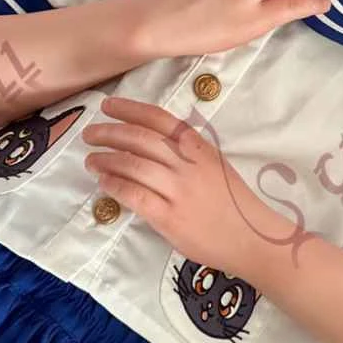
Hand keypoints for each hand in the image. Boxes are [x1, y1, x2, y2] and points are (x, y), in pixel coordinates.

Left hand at [82, 95, 292, 274]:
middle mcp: (188, 164)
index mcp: (199, 147)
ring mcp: (178, 190)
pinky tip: (103, 181)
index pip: (159, 119)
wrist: (251, 237)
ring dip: (106, 159)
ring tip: (91, 159)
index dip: (129, 109)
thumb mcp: (215, 165)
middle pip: (140, 139)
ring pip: (133, 165)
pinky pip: (134, 195)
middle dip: (110, 132)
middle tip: (90, 133)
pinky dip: (114, 185)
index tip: (108, 105)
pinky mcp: (169, 217)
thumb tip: (149, 142)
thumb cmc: (234, 202)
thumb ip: (187, 151)